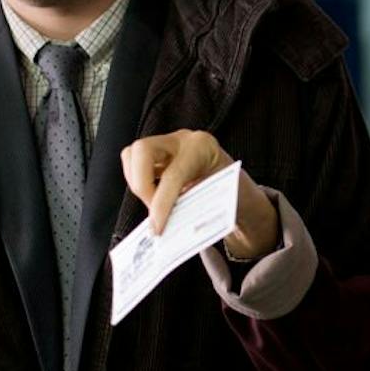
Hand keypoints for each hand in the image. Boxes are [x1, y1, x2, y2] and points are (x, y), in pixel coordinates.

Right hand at [121, 130, 279, 259]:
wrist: (237, 185)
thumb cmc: (233, 193)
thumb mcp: (223, 200)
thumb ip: (197, 210)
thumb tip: (171, 230)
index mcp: (202, 147)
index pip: (172, 175)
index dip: (161, 204)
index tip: (156, 229)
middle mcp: (182, 140)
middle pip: (141, 150)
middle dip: (140, 185)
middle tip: (153, 212)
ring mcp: (167, 144)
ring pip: (132, 155)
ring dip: (136, 184)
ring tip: (154, 207)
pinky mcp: (158, 155)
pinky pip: (134, 165)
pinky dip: (139, 184)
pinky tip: (153, 200)